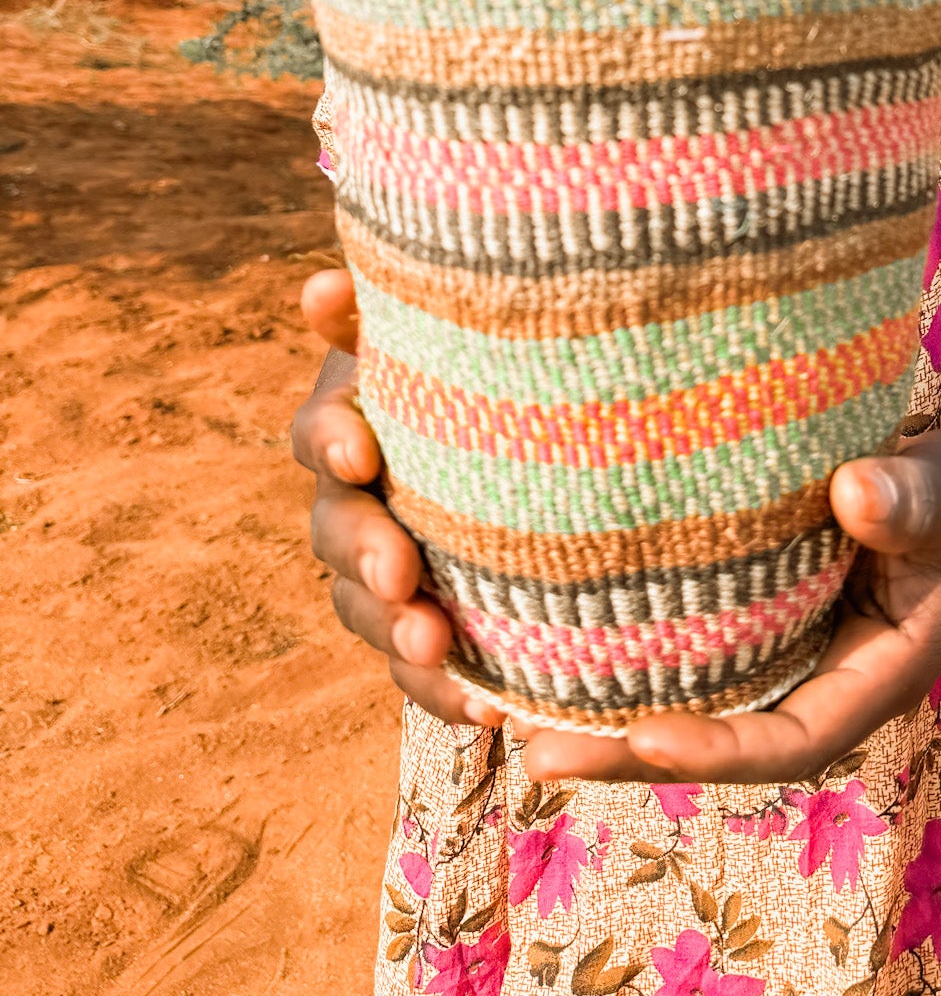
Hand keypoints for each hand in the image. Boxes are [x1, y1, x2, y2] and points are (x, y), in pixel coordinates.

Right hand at [291, 269, 498, 726]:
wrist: (564, 456)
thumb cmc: (499, 377)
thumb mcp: (465, 342)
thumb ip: (398, 317)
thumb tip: (321, 288)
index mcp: (359, 422)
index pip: (321, 430)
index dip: (331, 438)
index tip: (358, 449)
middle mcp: (361, 500)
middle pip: (336, 531)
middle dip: (363, 552)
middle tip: (399, 571)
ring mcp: (392, 572)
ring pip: (368, 610)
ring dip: (395, 634)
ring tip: (434, 646)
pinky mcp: (433, 629)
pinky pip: (421, 671)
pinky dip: (445, 691)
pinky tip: (485, 707)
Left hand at [510, 426, 940, 786]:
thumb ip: (912, 500)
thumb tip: (853, 493)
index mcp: (874, 680)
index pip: (791, 741)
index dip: (716, 751)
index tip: (641, 738)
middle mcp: (820, 686)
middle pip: (720, 745)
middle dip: (631, 756)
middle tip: (535, 749)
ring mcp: (786, 662)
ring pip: (692, 711)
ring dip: (608, 720)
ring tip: (508, 715)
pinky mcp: (756, 628)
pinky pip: (687, 663)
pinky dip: (624, 666)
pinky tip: (547, 648)